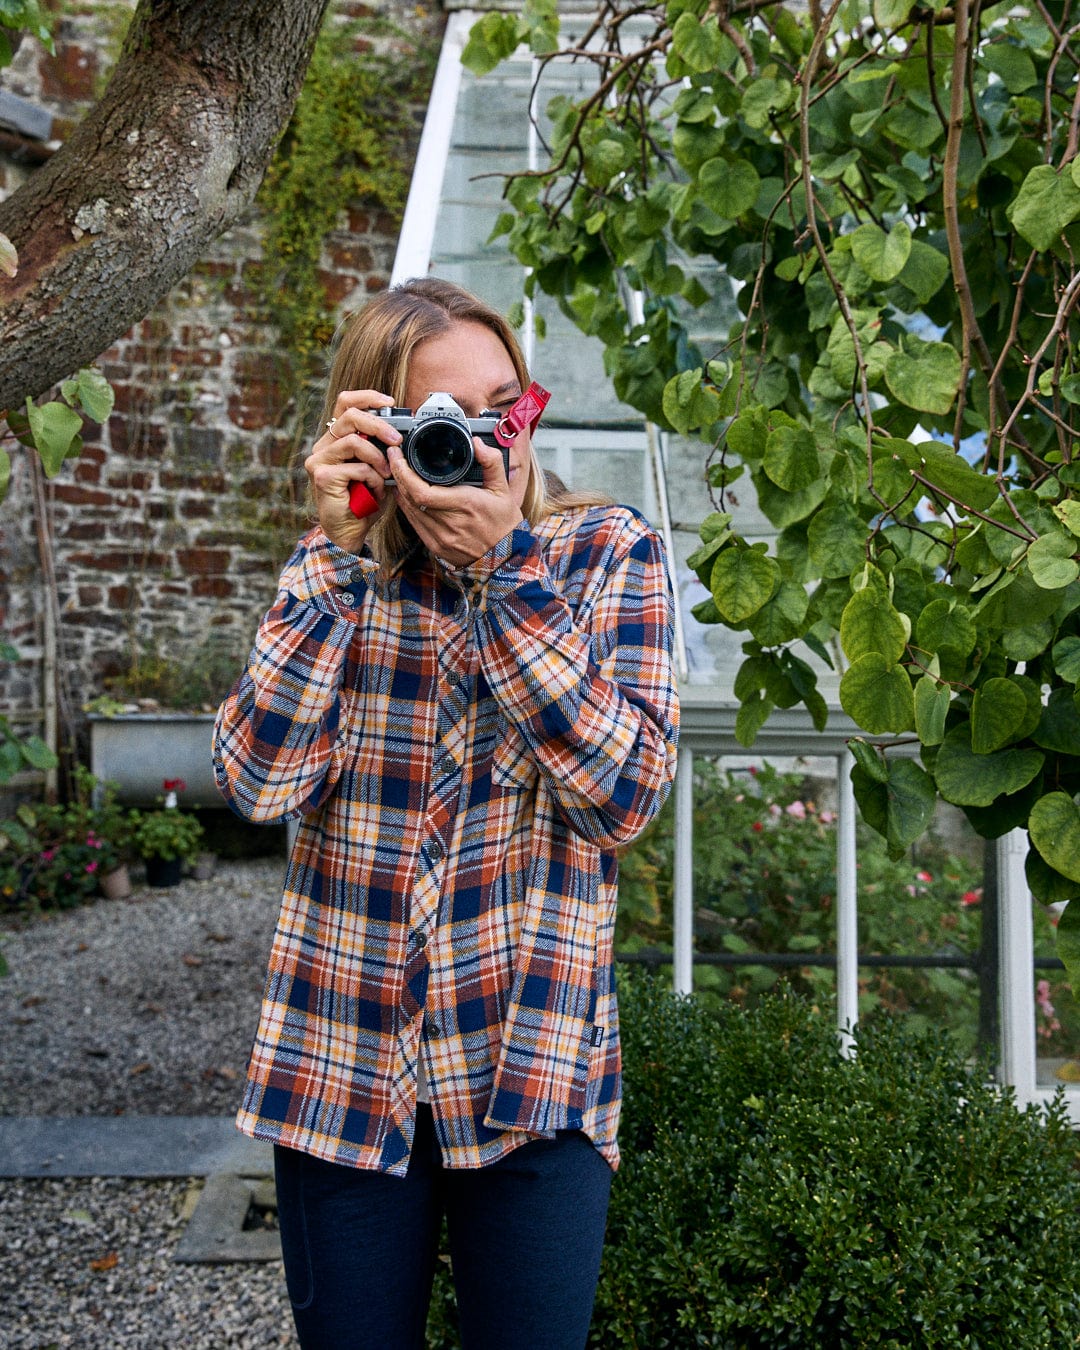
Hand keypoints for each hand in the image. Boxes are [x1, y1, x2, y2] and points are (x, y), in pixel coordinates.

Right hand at [305, 391, 401, 552]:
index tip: (390, 402)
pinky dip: (372, 478)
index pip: (345, 403)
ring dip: (378, 458)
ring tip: (385, 474)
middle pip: (350, 415)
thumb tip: (399, 433)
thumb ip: (382, 450)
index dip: (367, 397)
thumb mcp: (378, 469)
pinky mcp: (322, 476)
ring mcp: (319, 460)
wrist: (350, 532)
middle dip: (379, 424)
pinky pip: (356, 467)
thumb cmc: (364, 502)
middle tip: (397, 440)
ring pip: (354, 441)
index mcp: (336, 439)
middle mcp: (324, 446)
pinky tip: (373, 491)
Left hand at [388, 437, 524, 567]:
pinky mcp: (435, 547)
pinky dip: (407, 507)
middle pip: (410, 498)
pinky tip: (406, 496)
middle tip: (395, 458)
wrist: (505, 558)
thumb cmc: (504, 524)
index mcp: (465, 505)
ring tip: (398, 473)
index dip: (403, 472)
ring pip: (408, 511)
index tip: (398, 455)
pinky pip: (414, 523)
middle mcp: (449, 523)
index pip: (421, 491)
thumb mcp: (503, 490)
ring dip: (400, 491)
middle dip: (398, 475)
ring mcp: (440, 537)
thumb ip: (492, 462)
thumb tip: (478, 443)